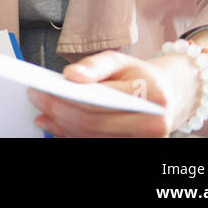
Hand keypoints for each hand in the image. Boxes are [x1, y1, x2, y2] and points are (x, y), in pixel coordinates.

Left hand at [27, 50, 202, 136]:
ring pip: (94, 138)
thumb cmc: (141, 75)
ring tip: (43, 114)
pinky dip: (76, 136)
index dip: (65, 99)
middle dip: (58, 113)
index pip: (99, 102)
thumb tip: (70, 76)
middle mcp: (152, 124)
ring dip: (64, 128)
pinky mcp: (135, 147)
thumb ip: (94, 65)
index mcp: (151, 95)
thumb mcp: (119, 60)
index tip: (40, 90)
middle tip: (36, 100)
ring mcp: (145, 141)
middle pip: (93, 124)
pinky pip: (100, 144)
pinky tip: (60, 126)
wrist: (171, 94)